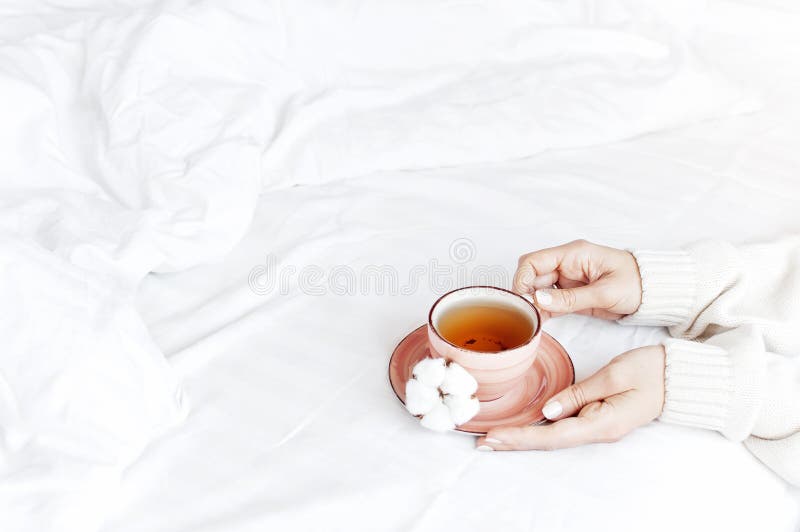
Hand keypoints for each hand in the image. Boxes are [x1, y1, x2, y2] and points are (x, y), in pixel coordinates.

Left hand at [476, 346, 664, 450]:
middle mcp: (598, 430)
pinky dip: (539, 428)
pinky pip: (564, 426)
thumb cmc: (652, 371)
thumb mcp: (614, 374)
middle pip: (549, 440)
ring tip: (495, 437)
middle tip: (483, 442)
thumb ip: (580, 393)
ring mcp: (598, 425)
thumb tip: (548, 411)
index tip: (494, 437)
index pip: (553, 434)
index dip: (521, 437)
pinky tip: (523, 426)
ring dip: (524, 436)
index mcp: (603, 423)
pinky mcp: (597, 416)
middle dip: (515, 441)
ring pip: (553, 435)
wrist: (680, 376)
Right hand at [513, 239, 641, 319]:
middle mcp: (566, 264)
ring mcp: (568, 279)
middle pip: (532, 275)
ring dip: (533, 304)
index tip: (522, 299)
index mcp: (573, 254)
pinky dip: (543, 310)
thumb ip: (570, 298)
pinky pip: (550, 301)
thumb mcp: (605, 293)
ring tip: (533, 320)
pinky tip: (541, 321)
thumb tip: (538, 300)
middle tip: (527, 314)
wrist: (655, 292)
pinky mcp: (571, 294)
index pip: (534, 261)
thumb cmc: (636, 283)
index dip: (522, 278)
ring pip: (538, 289)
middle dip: (526, 294)